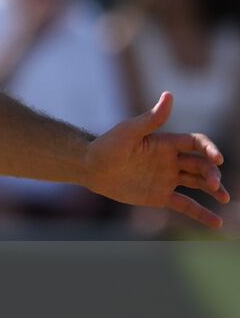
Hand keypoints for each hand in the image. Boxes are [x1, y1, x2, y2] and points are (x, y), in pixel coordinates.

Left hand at [85, 93, 230, 227]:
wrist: (90, 169)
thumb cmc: (107, 146)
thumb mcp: (129, 132)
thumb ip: (151, 118)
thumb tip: (169, 94)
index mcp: (166, 143)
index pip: (196, 143)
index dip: (209, 149)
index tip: (217, 159)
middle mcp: (171, 160)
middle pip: (200, 165)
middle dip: (211, 173)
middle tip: (214, 185)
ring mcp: (167, 179)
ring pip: (198, 184)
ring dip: (214, 190)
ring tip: (225, 198)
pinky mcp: (160, 196)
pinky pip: (185, 205)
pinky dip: (201, 213)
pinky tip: (217, 223)